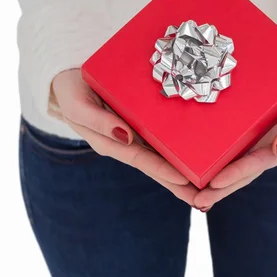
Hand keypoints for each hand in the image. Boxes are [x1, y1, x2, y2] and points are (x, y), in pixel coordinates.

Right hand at [51, 69, 197, 204]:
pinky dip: (179, 147)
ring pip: (163, 155)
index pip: (143, 161)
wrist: (69, 77)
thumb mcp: (78, 105)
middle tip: (206, 199)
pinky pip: (163, 137)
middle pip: (157, 167)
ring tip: (207, 184)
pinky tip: (196, 155)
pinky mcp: (142, 121)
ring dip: (184, 170)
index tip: (186, 180)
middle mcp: (127, 142)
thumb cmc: (71, 92)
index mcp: (112, 143)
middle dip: (180, 184)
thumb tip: (125, 136)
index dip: (164, 171)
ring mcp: (136, 134)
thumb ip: (98, 122)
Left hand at [193, 74, 276, 210]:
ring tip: (191, 194)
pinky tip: (196, 167)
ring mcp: (258, 143)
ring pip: (233, 166)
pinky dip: (215, 160)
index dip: (235, 174)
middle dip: (219, 189)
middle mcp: (268, 150)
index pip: (256, 165)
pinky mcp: (249, 132)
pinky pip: (231, 148)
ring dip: (214, 182)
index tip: (214, 184)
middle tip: (195, 201)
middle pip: (241, 174)